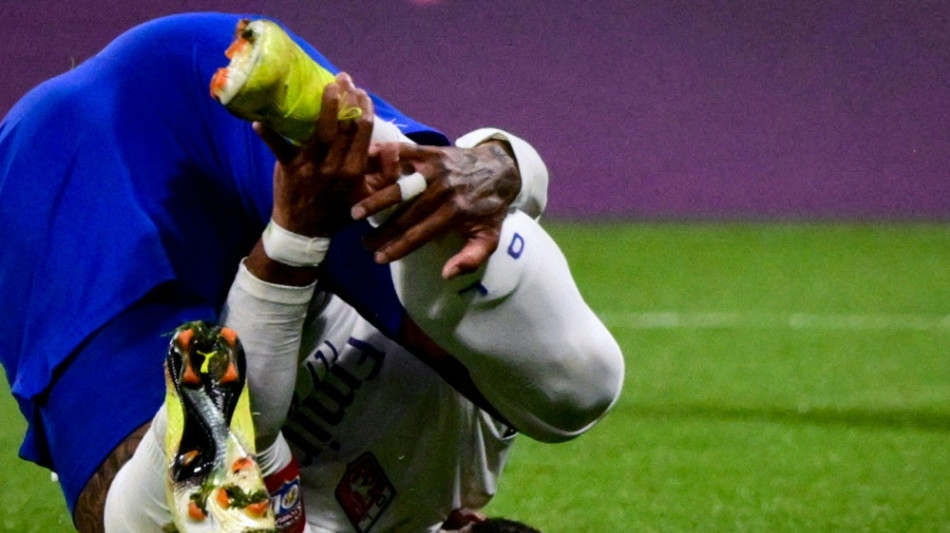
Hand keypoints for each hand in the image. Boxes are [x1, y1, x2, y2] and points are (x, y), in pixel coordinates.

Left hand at [255, 72, 373, 236]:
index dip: (365, 110)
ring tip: (328, 85)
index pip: (363, 134)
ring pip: (320, 132)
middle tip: (345, 78)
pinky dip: (269, 135)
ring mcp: (312, 168)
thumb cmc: (338, 210)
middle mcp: (335, 168)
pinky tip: (259, 120)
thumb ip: (386, 173)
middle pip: (344, 127)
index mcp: (355, 171)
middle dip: (347, 100)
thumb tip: (395, 147)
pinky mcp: (290, 169)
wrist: (305, 231)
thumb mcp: (367, 195)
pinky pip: (279, 149)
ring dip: (324, 106)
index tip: (363, 93)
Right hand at [352, 140, 520, 278]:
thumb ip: (471, 258)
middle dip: (382, 230)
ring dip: (375, 198)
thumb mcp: (490, 237)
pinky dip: (382, 157)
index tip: (379, 259)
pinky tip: (362, 163)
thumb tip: (447, 274)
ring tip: (354, 211)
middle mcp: (443, 189)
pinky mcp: (431, 151)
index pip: (420, 234)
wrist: (503, 167)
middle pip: (405, 213)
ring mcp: (435, 168)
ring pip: (399, 185)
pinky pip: (403, 153)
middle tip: (362, 243)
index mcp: (456, 212)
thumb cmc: (490, 208)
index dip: (398, 247)